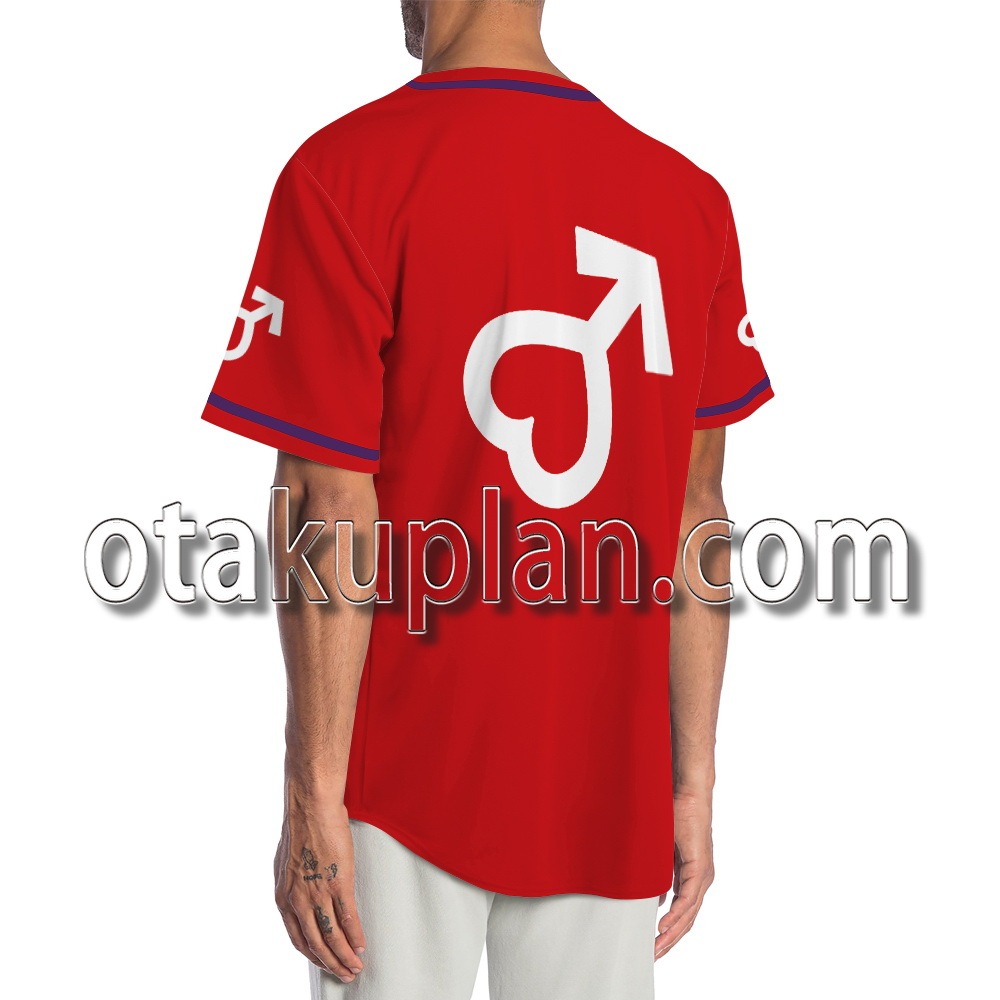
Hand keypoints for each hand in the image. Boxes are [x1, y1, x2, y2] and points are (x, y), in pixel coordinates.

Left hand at [274, 793, 366, 982]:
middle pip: (315, 944)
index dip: (313, 955)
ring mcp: (317, 893)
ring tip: (356, 967)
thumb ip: (294, 884)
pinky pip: (348, 918)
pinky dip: (356, 936)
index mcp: (283, 897)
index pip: (297, 939)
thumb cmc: (302, 827)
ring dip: (345, 956)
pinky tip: (362, 945)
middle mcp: (296, 901)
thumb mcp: (287, 863)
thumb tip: (302, 894)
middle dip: (331, 963)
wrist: (310, 805)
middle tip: (345, 974)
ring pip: (331, 937)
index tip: (325, 963)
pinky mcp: (338, 883)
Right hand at [654, 791, 714, 959]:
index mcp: (692, 876)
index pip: (683, 912)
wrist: (688, 793)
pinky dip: (676, 914)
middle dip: (669, 940)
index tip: (654, 944)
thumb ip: (660, 875)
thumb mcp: (661, 851)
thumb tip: (655, 899)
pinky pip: (688, 898)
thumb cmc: (674, 814)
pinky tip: (664, 926)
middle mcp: (701, 879)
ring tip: (657, 947)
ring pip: (689, 913)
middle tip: (653, 955)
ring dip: (672, 933)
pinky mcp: (700, 867)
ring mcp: (702, 874)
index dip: (670, 930)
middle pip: (687, 919)